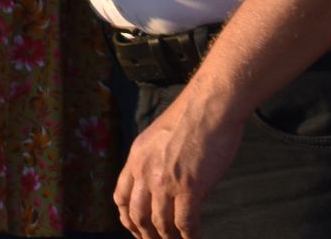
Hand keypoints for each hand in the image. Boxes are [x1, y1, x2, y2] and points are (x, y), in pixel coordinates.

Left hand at [115, 86, 245, 238]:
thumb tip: (162, 185)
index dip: (128, 219)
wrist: (209, 106)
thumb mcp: (157, 137)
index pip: (121, 197)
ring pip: (160, 223)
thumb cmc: (191, 116)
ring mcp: (165, 181)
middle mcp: (145, 171)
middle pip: (137, 215)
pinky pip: (185, 223)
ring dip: (167, 238)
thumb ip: (154, 161)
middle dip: (145, 235)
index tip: (136, 229)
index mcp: (136, 157)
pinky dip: (188, 236)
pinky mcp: (189, 187)